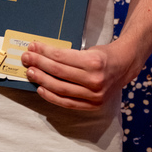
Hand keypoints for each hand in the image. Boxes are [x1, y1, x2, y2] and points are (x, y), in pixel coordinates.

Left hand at [19, 40, 142, 110]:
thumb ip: (69, 55)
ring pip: (61, 88)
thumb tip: (41, 54)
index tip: (32, 47)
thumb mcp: (89, 49)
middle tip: (26, 58)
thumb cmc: (103, 55)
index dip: (44, 51)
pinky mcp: (93, 105)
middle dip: (39, 63)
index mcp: (93, 61)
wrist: (125, 67)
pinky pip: (68, 102)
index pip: (61, 57)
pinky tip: (41, 88)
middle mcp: (95, 79)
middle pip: (59, 72)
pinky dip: (52, 96)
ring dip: (42, 80)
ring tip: (30, 72)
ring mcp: (94, 95)